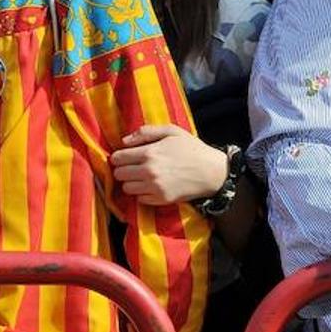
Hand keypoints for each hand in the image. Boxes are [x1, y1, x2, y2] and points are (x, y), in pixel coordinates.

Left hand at [111, 125, 227, 205]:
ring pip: (126, 188)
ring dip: (131, 182)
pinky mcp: (162, 200)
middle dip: (123, 169)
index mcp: (149, 153)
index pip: (117, 158)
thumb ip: (145, 132)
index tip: (124, 157)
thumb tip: (123, 141)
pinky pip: (139, 199)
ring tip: (142, 177)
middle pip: (119, 174)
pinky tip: (151, 186)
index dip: (118, 157)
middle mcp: (149, 172)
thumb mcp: (171, 131)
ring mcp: (155, 188)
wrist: (213, 172)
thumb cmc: (192, 148)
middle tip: (133, 167)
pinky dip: (142, 194)